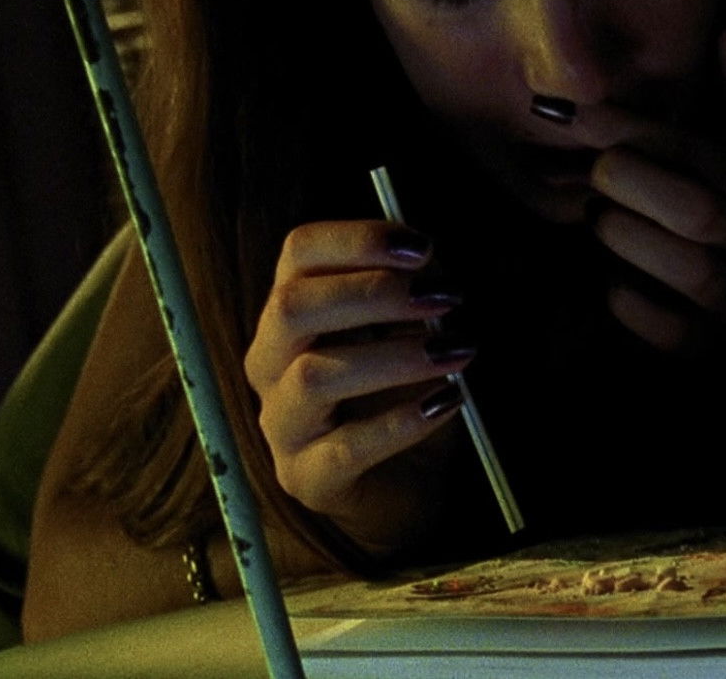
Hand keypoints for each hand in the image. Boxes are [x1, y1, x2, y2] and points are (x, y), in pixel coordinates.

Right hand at [243, 220, 474, 554]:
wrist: (405, 486)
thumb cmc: (403, 395)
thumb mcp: (410, 331)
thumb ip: (414, 293)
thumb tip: (433, 267)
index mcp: (291, 312)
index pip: (299, 252)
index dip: (357, 240)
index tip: (421, 248)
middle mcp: (270, 361)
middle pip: (294, 307)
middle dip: (374, 293)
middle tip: (444, 299)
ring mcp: (281, 423)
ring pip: (315, 376)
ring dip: (395, 358)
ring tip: (455, 353)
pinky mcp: (305, 478)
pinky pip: (345, 448)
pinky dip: (401, 422)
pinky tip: (446, 404)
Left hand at [552, 27, 725, 351]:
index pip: (699, 151)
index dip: (634, 129)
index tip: (577, 115)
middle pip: (697, 208)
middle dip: (630, 184)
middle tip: (596, 176)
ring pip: (689, 266)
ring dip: (628, 239)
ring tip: (604, 223)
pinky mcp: (715, 350)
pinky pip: (671, 330)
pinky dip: (633, 305)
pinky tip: (616, 284)